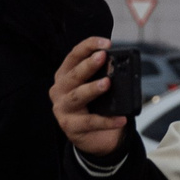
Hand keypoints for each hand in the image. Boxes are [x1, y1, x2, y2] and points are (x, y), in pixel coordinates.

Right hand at [50, 37, 125, 156]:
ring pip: (77, 96)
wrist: (91, 136)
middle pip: (74, 74)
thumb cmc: (93, 105)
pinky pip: (90, 122)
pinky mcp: (69, 126)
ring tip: (107, 83)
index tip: (106, 42)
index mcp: (64, 74)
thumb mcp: (94, 86)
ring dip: (92, 88)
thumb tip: (119, 66)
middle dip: (89, 65)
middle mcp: (59, 89)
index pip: (74, 55)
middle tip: (103, 57)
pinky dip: (107, 121)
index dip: (89, 46)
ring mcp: (62, 108)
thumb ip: (102, 75)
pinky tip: (120, 119)